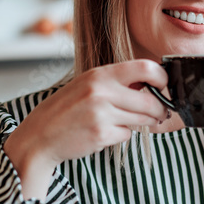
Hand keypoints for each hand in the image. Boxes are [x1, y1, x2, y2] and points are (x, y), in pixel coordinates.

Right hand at [4, 60, 169, 197]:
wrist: (40, 135)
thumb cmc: (66, 109)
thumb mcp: (87, 85)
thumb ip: (115, 82)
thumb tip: (151, 80)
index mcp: (100, 74)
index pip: (145, 68)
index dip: (162, 78)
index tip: (164, 87)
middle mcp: (101, 91)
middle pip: (151, 100)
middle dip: (161, 110)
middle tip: (161, 114)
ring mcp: (101, 114)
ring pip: (142, 119)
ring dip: (144, 123)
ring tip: (129, 122)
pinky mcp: (101, 134)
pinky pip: (127, 135)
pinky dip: (122, 135)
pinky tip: (106, 133)